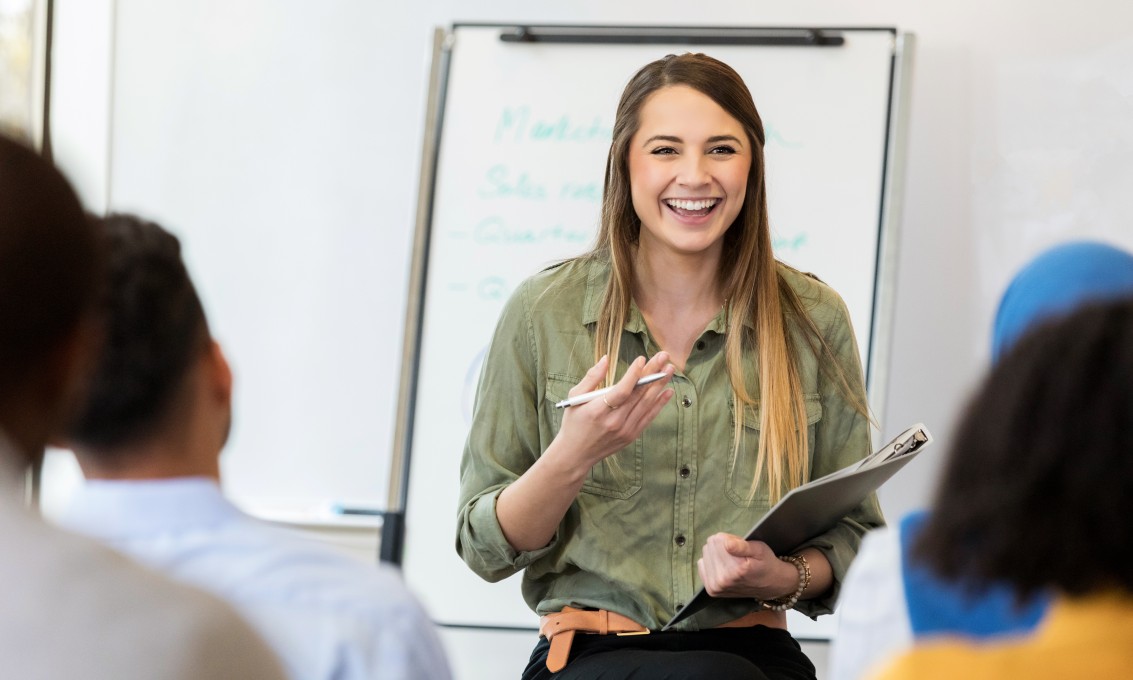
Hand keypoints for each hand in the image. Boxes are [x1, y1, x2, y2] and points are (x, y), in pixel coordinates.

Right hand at [555, 353, 673, 467]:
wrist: (576, 454)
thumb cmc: (574, 422)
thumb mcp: (575, 397)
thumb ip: (591, 377)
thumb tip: (605, 358)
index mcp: (598, 411)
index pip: (621, 392)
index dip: (633, 375)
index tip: (642, 359)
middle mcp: (614, 422)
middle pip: (638, 395)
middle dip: (652, 373)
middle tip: (664, 357)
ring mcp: (625, 430)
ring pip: (646, 404)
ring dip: (660, 385)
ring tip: (670, 369)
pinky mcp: (631, 436)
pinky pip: (648, 417)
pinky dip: (659, 404)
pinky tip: (668, 390)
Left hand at [697, 533, 796, 599]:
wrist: (770, 585)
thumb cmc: (766, 563)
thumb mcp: (760, 549)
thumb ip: (742, 546)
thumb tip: (725, 543)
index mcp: (735, 569)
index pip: (717, 539)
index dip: (730, 539)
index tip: (741, 546)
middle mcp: (722, 580)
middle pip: (710, 546)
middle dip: (723, 546)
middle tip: (738, 555)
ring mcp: (715, 587)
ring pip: (705, 554)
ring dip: (717, 555)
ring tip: (733, 561)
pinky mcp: (711, 590)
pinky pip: (702, 565)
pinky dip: (712, 563)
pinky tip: (724, 567)